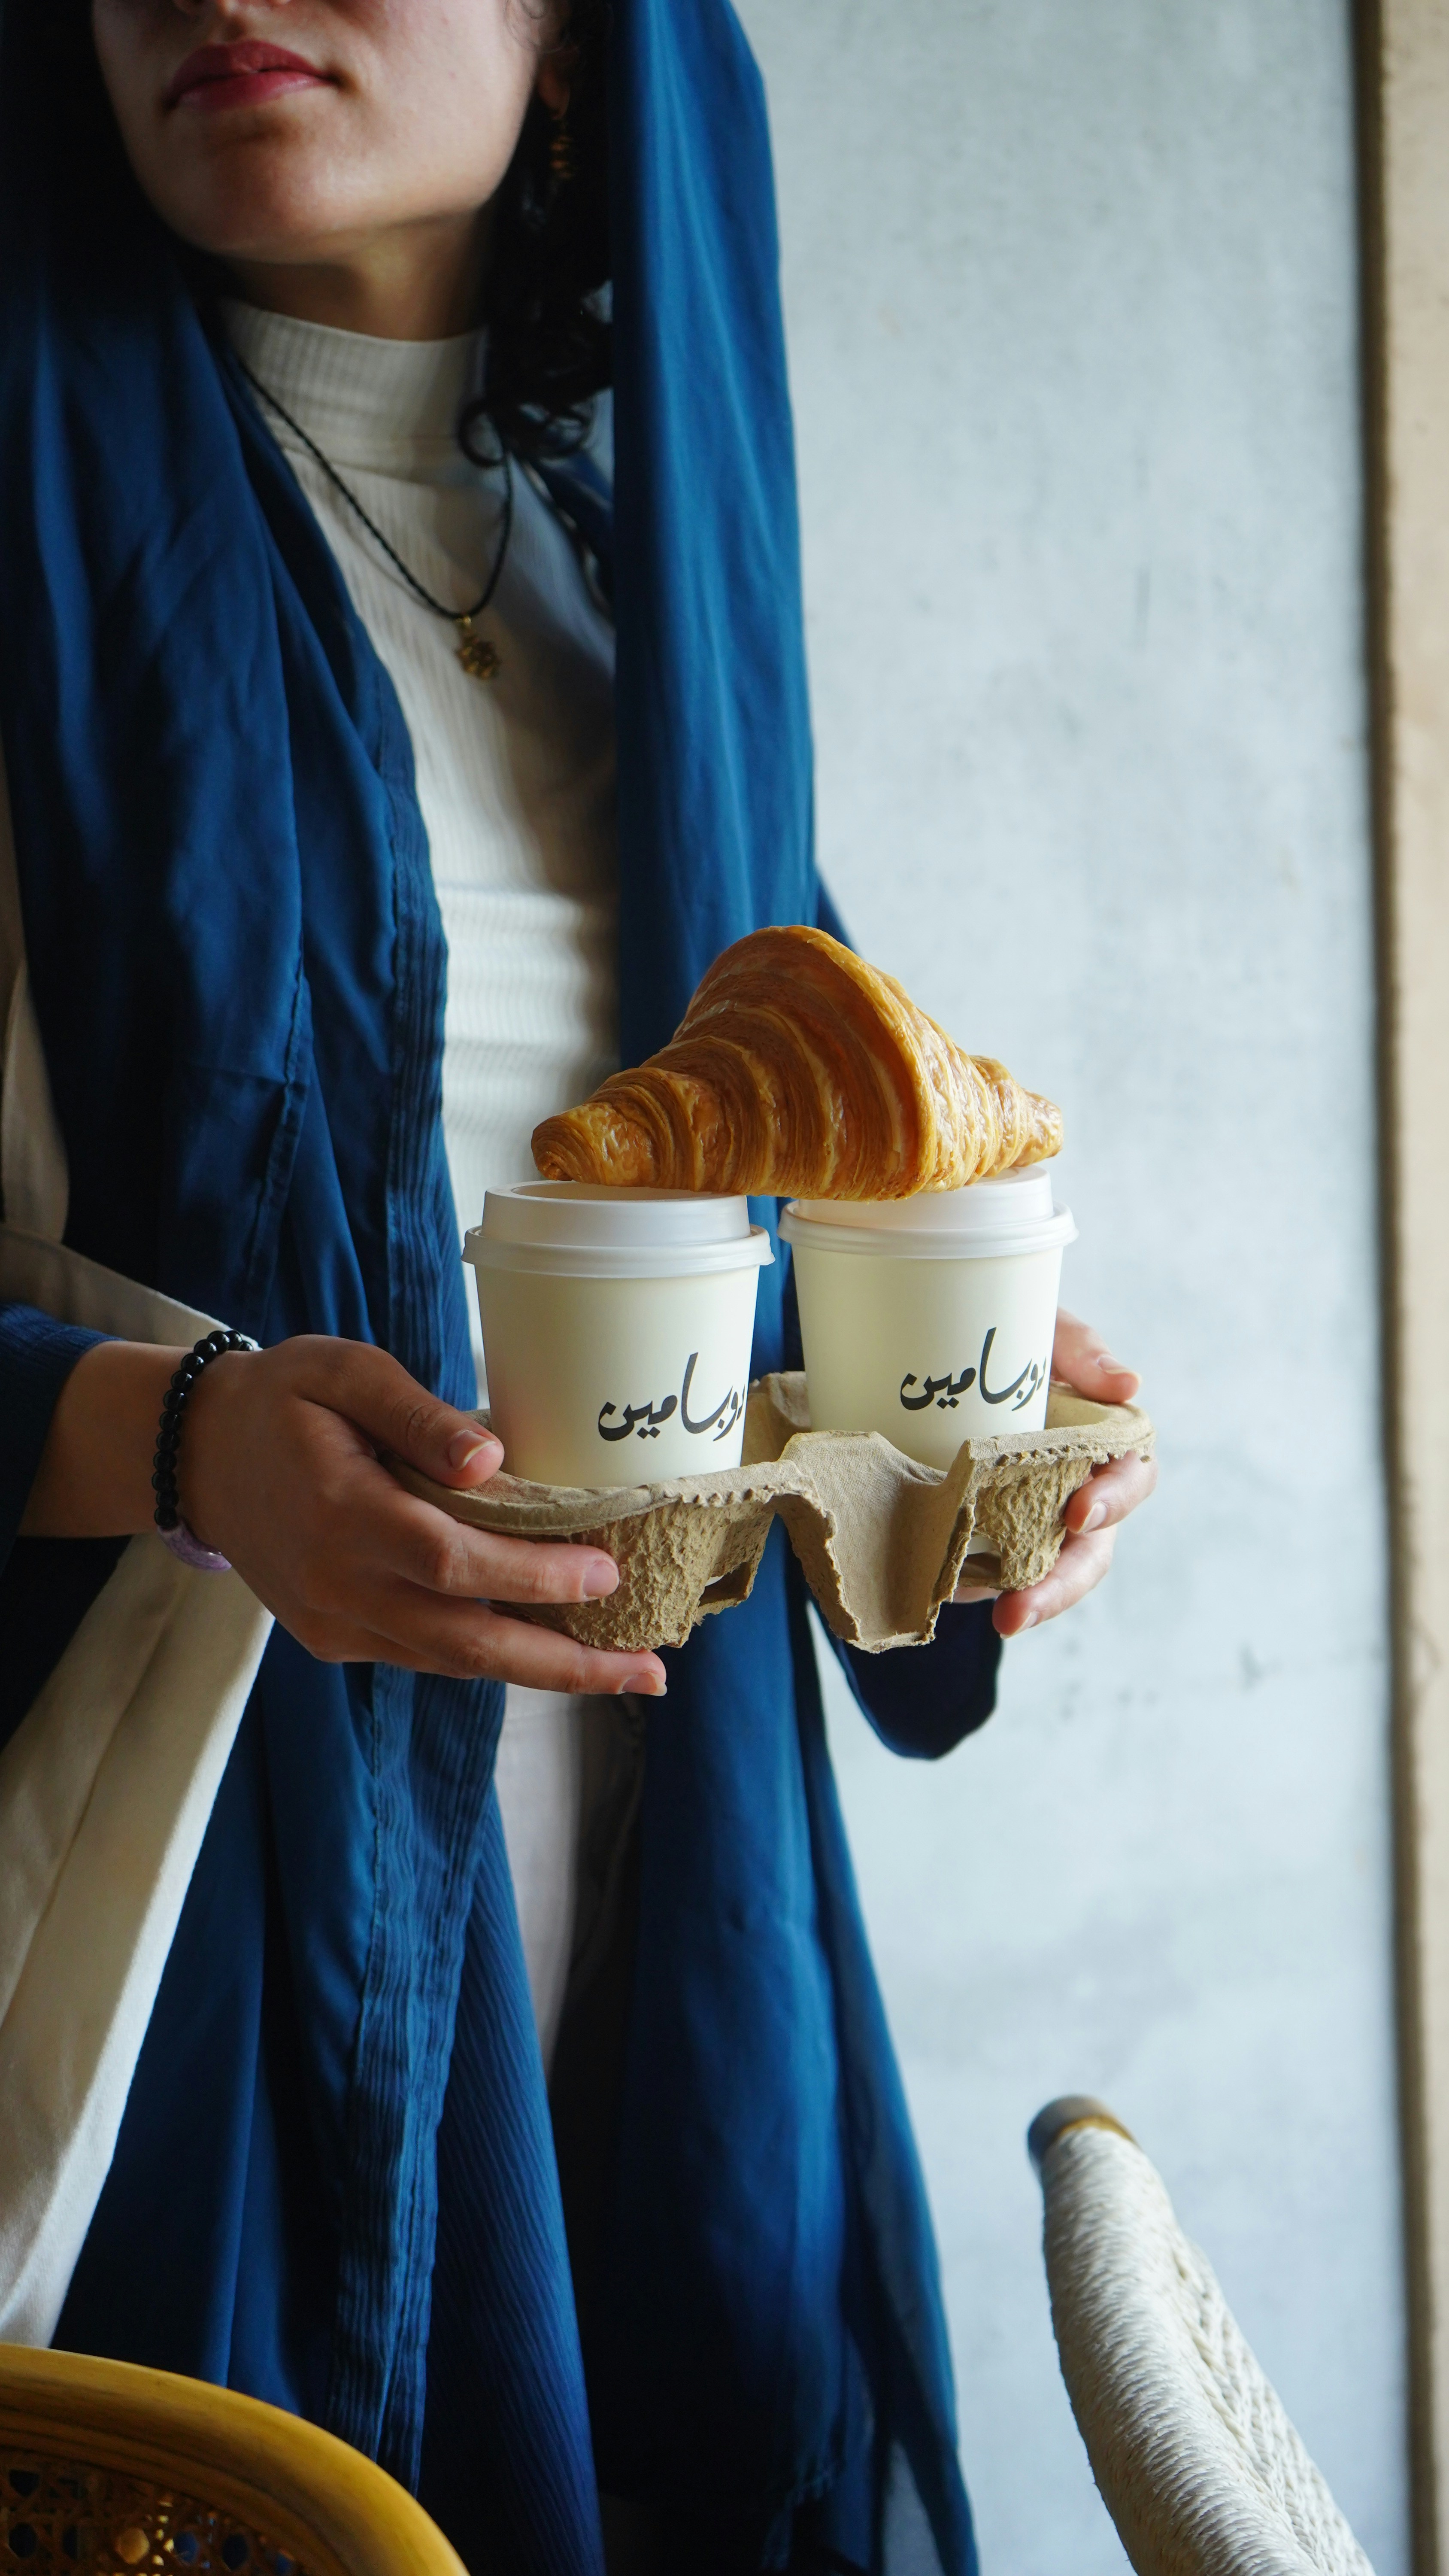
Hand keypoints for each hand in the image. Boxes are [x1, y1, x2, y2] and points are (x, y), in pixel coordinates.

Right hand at [23, 1332, 664, 1694]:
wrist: (201, 1455)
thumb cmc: (284, 1400)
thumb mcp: (343, 1372)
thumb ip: (418, 1416)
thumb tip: (490, 1459)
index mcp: (341, 1514)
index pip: (451, 1560)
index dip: (531, 1573)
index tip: (604, 1572)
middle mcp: (338, 1584)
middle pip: (465, 1640)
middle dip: (562, 1661)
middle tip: (647, 1669)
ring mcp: (334, 1622)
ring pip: (451, 1661)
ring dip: (541, 1670)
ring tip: (624, 1671)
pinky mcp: (336, 1637)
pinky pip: (425, 1655)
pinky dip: (491, 1657)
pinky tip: (551, 1650)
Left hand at [954, 1308, 1155, 1637]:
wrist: (936, 1345)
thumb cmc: (1010, 1336)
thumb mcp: (1043, 1330)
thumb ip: (1081, 1348)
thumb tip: (1129, 1383)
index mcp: (1103, 1444)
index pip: (1129, 1481)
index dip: (1112, 1501)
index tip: (1076, 1513)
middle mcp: (1074, 1490)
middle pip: (1087, 1553)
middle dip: (1060, 1586)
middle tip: (1020, 1610)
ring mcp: (1030, 1518)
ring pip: (1041, 1575)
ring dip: (1023, 1602)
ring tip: (995, 1620)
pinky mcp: (983, 1531)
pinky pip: (984, 1570)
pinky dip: (969, 1585)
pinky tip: (941, 1593)